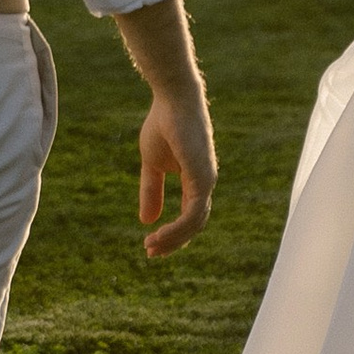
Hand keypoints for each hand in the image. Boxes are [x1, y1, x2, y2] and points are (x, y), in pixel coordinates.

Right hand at [137, 78, 216, 260]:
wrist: (172, 100)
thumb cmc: (163, 125)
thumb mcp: (152, 165)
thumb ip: (151, 190)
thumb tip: (147, 220)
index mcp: (196, 180)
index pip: (190, 217)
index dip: (172, 234)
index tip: (151, 246)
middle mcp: (205, 183)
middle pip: (194, 225)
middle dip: (173, 242)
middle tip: (151, 253)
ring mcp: (206, 180)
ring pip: (194, 223)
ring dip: (172, 239)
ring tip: (151, 246)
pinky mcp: (202, 177)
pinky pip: (192, 213)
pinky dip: (176, 228)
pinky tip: (158, 233)